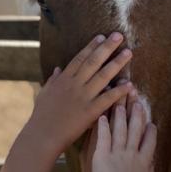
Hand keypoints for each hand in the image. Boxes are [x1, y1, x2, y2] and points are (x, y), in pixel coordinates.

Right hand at [29, 33, 133, 155]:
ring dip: (117, 64)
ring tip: (128, 53)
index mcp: (63, 80)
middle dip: (107, 47)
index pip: (80, 59)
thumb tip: (58, 69)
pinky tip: (129, 84)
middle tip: (119, 36)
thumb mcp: (44, 94)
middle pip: (93, 62)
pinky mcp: (90, 112)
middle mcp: (74, 85)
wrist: (42, 135)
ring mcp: (82, 97)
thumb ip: (53, 80)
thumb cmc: (41, 116)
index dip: (91, 47)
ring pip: (102, 76)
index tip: (102, 37)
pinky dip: (118, 91)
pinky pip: (107, 99)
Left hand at [91, 102, 155, 171]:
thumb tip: (150, 164)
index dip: (150, 131)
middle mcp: (133, 154)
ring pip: (120, 130)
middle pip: (136, 130)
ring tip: (120, 105)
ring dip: (120, 116)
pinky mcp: (102, 156)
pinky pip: (103, 137)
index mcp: (145, 162)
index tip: (150, 122)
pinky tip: (102, 117)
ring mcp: (118, 154)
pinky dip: (103, 126)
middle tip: (137, 103)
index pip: (150, 141)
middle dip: (137, 115)